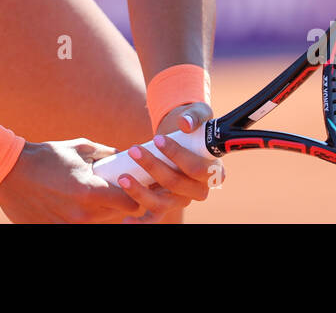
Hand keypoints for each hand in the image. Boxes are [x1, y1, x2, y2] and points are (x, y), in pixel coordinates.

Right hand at [0, 139, 145, 222]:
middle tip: (109, 190)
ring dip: (96, 210)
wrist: (10, 172)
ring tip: (84, 194)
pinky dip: (77, 216)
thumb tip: (123, 156)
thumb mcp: (80, 148)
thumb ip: (105, 154)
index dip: (133, 198)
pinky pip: (76, 224)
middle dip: (115, 203)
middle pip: (114, 215)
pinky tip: (68, 202)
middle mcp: (82, 213)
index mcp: (91, 191)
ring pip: (96, 222)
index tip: (129, 190)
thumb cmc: (47, 156)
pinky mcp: (54, 229)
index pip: (130, 204)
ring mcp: (68, 225)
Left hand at [116, 102, 222, 223]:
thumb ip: (194, 116)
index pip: (197, 169)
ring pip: (162, 202)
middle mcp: (199, 190)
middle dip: (153, 167)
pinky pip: (153, 217)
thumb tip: (185, 124)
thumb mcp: (197, 113)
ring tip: (123, 177)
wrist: (180, 134)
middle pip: (176, 184)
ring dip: (141, 192)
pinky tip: (126, 221)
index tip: (158, 140)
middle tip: (134, 150)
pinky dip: (140, 223)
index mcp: (213, 171)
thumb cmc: (191, 124)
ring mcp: (181, 200)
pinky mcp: (164, 205)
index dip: (178, 155)